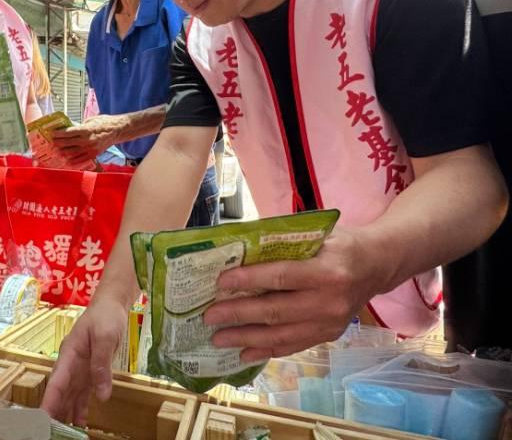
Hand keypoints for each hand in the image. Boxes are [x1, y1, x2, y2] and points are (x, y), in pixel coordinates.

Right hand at [41, 297, 127, 423]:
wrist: (112, 304)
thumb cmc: (105, 316)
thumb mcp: (105, 337)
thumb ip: (101, 366)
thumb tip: (101, 396)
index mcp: (69, 353)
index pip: (57, 381)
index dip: (49, 400)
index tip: (42, 417)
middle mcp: (71, 363)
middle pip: (61, 391)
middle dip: (55, 411)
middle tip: (50, 431)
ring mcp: (79, 367)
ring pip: (70, 394)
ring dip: (67, 412)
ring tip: (64, 432)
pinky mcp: (90, 369)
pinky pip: (83, 392)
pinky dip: (81, 406)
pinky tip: (80, 421)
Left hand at [50, 115, 127, 164]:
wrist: (117, 130)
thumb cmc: (104, 122)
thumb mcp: (90, 120)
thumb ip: (80, 126)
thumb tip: (70, 130)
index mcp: (86, 130)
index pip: (68, 133)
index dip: (58, 134)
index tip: (51, 134)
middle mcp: (87, 140)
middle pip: (68, 143)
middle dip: (58, 143)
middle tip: (52, 143)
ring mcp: (90, 148)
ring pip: (73, 152)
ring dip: (64, 152)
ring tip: (57, 152)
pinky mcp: (94, 154)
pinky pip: (81, 159)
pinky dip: (73, 161)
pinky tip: (67, 161)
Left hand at [203, 227, 384, 361]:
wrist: (378, 265)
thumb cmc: (340, 244)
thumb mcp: (317, 234)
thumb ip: (283, 243)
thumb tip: (237, 248)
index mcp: (327, 271)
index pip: (280, 277)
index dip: (249, 280)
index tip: (220, 283)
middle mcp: (330, 302)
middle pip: (275, 311)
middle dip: (238, 315)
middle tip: (209, 316)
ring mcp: (330, 324)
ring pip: (281, 335)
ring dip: (245, 338)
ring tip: (217, 339)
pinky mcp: (328, 336)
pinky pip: (292, 346)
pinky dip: (266, 350)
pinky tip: (243, 353)